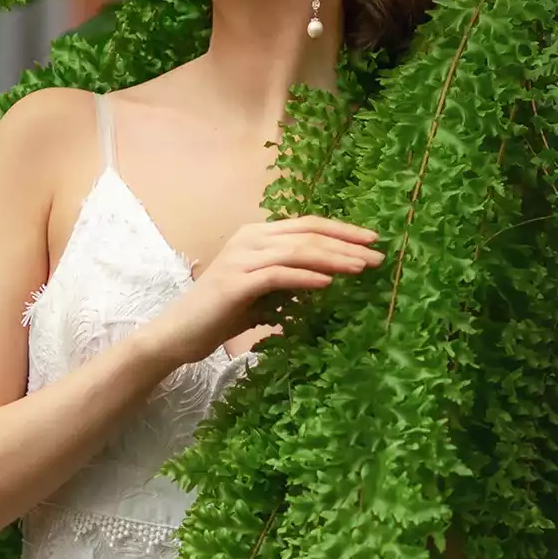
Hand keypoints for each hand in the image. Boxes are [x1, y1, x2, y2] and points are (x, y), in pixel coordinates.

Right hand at [140, 216, 384, 367]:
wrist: (179, 333)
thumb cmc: (221, 314)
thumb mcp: (263, 292)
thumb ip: (289, 280)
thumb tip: (329, 279)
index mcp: (256, 235)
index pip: (307, 225)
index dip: (342, 230)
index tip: (372, 240)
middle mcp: (249, 239)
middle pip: (307, 234)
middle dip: (347, 243)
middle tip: (378, 255)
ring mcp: (242, 258)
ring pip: (298, 250)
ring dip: (334, 259)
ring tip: (361, 268)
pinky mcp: (237, 282)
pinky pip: (280, 275)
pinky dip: (307, 277)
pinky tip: (329, 284)